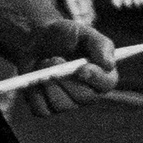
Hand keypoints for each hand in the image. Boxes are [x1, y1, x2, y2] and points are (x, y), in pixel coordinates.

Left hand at [0, 9, 119, 114]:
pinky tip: (33, 78)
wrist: (35, 39)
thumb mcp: (83, 32)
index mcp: (102, 75)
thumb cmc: (64, 36)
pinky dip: (34, 94)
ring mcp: (68, 102)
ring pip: (60, 105)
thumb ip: (99, 44)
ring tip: (42, 63)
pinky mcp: (47, 106)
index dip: (95, 77)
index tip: (81, 68)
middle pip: (82, 97)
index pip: (107, 84)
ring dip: (47, 84)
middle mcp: (88, 92)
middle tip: (53, 59)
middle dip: (65, 79)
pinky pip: (41, 110)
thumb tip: (109, 64)